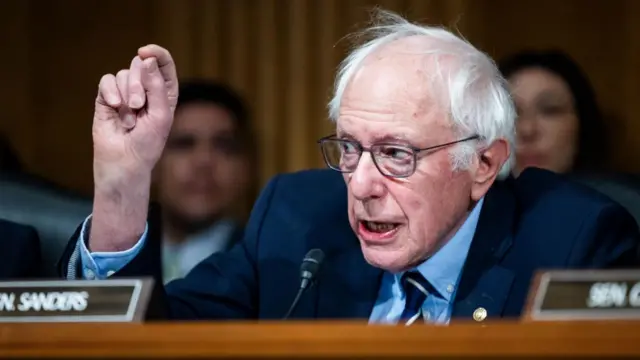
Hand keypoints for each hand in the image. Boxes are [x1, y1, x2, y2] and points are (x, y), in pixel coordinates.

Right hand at [93, 44, 178, 188]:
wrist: (124, 162)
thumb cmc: (148, 142)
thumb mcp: (161, 114)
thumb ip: (156, 86)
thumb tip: (146, 59)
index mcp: (164, 92)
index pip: (163, 64)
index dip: (157, 53)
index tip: (146, 52)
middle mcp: (145, 89)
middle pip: (140, 65)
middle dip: (138, 84)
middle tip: (139, 106)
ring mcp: (124, 93)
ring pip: (122, 74)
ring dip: (126, 95)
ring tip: (129, 119)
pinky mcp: (106, 98)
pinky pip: (106, 81)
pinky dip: (110, 92)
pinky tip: (114, 107)